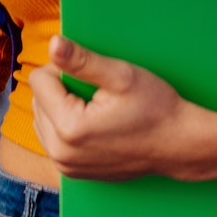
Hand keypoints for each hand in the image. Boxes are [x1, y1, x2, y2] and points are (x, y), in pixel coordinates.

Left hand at [29, 36, 216, 184]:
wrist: (179, 145)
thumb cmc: (156, 109)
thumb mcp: (121, 76)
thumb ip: (81, 60)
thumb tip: (52, 44)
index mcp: (68, 128)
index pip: (39, 80)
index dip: (63, 68)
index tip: (92, 75)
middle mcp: (61, 153)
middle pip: (38, 100)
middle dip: (60, 89)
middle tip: (97, 91)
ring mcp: (66, 166)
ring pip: (42, 119)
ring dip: (61, 107)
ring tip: (96, 107)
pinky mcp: (72, 172)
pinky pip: (53, 138)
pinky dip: (66, 126)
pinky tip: (94, 123)